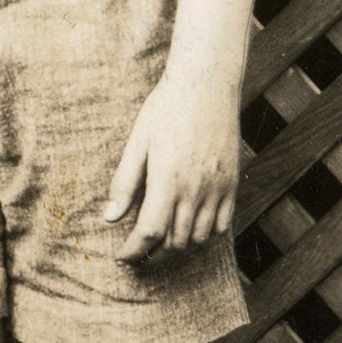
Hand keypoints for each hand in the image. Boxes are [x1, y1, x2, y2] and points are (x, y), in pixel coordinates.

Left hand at [103, 69, 240, 261]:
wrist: (206, 85)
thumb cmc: (165, 110)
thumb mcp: (137, 143)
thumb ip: (124, 183)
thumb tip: (109, 218)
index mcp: (168, 180)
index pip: (150, 232)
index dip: (134, 251)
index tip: (122, 256)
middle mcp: (196, 189)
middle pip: (175, 242)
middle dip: (153, 255)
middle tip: (137, 253)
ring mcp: (217, 188)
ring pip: (199, 239)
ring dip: (178, 249)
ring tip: (160, 246)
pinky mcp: (232, 184)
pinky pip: (222, 225)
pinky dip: (204, 237)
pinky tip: (188, 231)